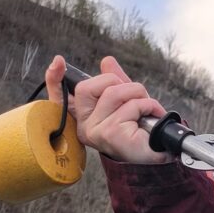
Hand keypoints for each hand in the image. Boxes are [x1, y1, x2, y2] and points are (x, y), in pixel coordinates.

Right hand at [45, 55, 171, 164]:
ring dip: (138, 94)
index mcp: (84, 116)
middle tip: (135, 96)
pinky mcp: (110, 134)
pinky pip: (131, 105)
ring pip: (113, 93)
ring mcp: (95, 131)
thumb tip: (107, 61)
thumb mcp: (127, 100)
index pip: (59, 99)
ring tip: (147, 109)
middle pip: (89, 86)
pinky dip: (148, 106)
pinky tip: (152, 117)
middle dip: (118, 83)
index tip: (57, 61)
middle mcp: (84, 125)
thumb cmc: (141, 128)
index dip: (53, 80)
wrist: (159, 151)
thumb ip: (116, 82)